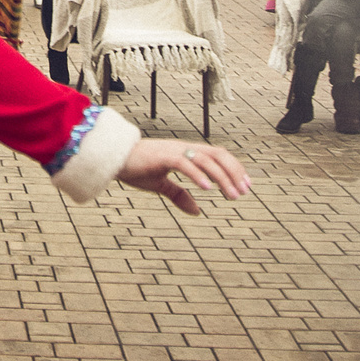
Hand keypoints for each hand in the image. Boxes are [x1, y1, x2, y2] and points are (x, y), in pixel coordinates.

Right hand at [116, 139, 248, 215]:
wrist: (113, 158)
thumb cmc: (136, 168)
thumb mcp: (160, 185)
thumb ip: (179, 196)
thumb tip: (197, 211)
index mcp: (186, 153)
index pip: (217, 156)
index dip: (234, 168)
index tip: (246, 185)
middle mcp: (184, 148)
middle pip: (218, 155)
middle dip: (234, 173)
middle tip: (243, 192)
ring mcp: (174, 151)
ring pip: (206, 160)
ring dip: (222, 177)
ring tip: (232, 195)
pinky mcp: (163, 157)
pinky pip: (185, 164)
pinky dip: (198, 175)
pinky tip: (207, 188)